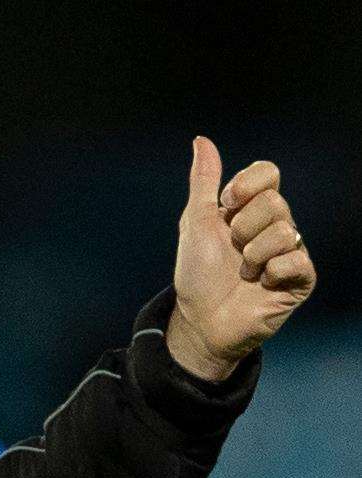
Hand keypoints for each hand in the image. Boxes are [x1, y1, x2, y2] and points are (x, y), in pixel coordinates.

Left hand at [167, 136, 314, 381]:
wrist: (199, 320)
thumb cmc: (197, 274)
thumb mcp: (195, 223)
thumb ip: (203, 182)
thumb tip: (201, 140)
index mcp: (250, 208)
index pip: (267, 173)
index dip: (246, 186)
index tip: (226, 204)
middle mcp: (275, 225)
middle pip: (274, 202)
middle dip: (242, 228)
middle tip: (232, 250)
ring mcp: (290, 252)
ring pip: (284, 230)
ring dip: (253, 255)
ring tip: (243, 272)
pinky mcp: (300, 279)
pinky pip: (295, 260)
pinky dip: (270, 272)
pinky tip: (261, 284)